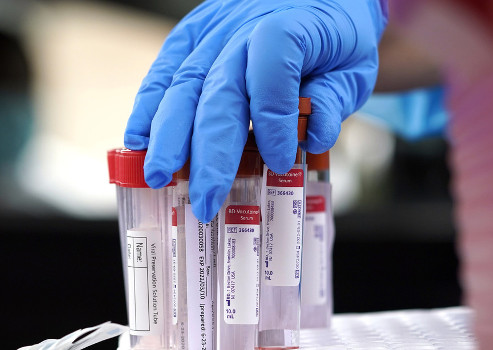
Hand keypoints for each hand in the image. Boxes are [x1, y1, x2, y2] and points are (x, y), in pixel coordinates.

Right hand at [124, 0, 387, 221]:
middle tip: (204, 199)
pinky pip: (164, 69)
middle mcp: (244, 25)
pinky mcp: (191, 33)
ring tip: (158, 176)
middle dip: (208, 152)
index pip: (272, 71)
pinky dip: (148, 107)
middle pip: (219, 90)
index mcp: (292, 25)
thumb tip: (308, 138)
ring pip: (183, 84)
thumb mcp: (353, 67)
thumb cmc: (333, 39)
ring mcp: (212, 28)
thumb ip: (332, 100)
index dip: (273, 121)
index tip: (280, 161)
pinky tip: (138, 140)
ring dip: (168, 135)